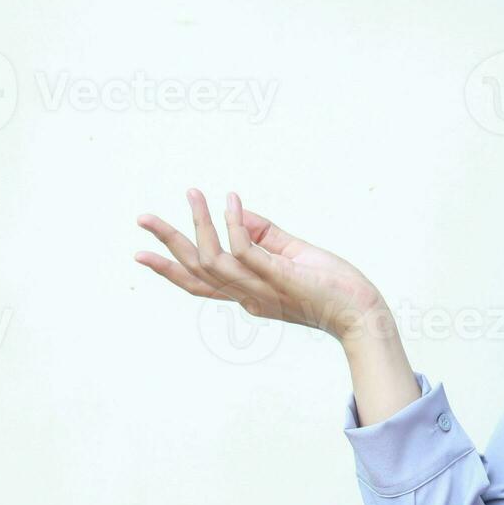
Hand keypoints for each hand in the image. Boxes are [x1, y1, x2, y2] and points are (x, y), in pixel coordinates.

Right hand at [134, 188, 390, 341]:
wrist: (362, 311)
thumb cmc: (332, 284)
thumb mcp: (293, 254)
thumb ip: (265, 234)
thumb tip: (236, 209)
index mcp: (247, 293)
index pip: (200, 283)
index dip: (170, 268)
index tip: (141, 254)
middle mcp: (248, 295)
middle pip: (196, 272)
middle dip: (167, 245)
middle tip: (142, 218)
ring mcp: (262, 289)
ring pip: (214, 259)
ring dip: (200, 224)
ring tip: (193, 193)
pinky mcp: (280, 278)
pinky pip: (246, 251)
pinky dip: (235, 225)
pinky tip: (232, 201)